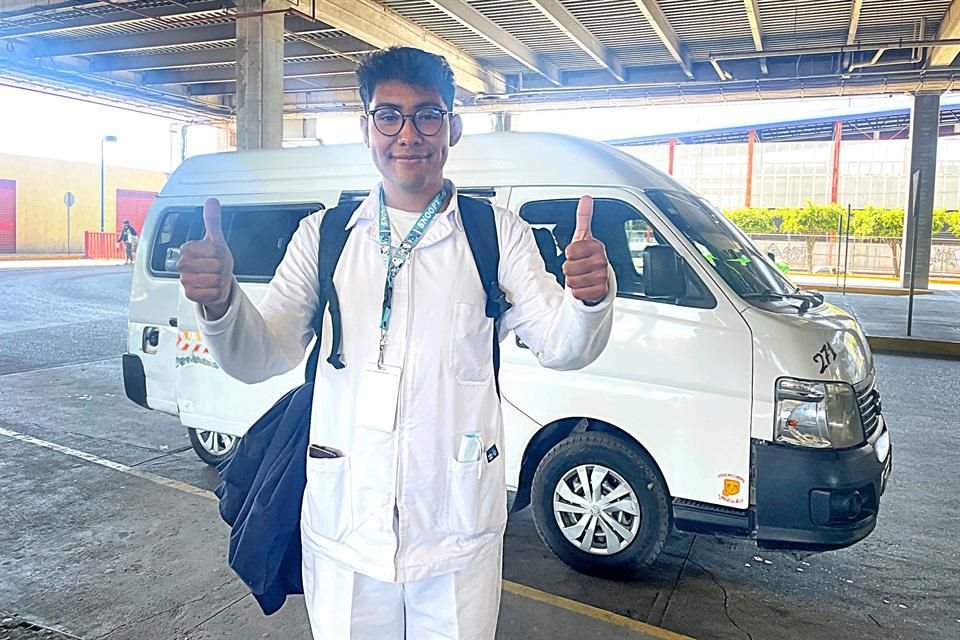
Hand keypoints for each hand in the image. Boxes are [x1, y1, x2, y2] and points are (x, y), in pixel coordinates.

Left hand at [178, 198, 234, 319]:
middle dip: (185, 266)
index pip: (187, 249)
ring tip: (196, 277)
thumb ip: (211, 220)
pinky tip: (199, 287)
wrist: (226, 286)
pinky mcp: (213, 296)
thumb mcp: (214, 238)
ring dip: (188, 279)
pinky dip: (191, 291)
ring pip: (187, 280)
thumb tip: (212, 201)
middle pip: (185, 265)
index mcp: (219, 249)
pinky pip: (191, 293)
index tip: (192, 253)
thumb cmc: (217, 261)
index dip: (185, 251)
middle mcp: (221, 265)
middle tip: (192, 267)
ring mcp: (218, 281)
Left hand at [563, 196, 608, 303]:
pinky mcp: (600, 291)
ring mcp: (602, 276)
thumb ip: (583, 217)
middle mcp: (602, 261)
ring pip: (571, 281)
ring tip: (581, 276)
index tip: (577, 254)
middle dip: (569, 269)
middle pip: (568, 268)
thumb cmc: (587, 257)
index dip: (569, 254)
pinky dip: (577, 292)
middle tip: (578, 267)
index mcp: (596, 246)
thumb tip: (586, 198)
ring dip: (572, 281)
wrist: (599, 278)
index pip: (569, 251)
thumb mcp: (583, 236)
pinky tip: (584, 286)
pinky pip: (577, 293)